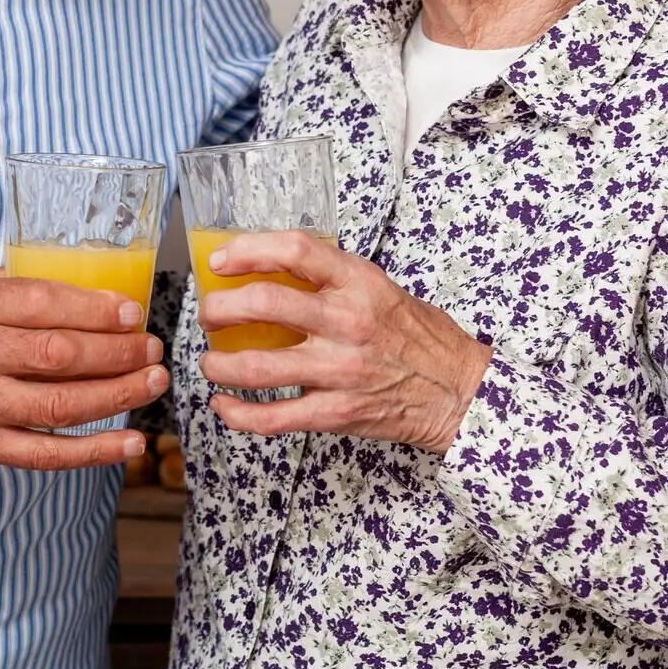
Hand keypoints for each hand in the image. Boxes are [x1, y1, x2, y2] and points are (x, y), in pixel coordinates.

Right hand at [0, 268, 166, 470]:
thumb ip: (10, 286)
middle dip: (118, 352)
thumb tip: (79, 287)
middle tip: (153, 348)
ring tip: (154, 383)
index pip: (44, 303)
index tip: (132, 314)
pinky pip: (45, 454)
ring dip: (117, 395)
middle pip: (60, 354)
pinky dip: (94, 451)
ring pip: (60, 404)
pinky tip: (130, 444)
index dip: (95, 309)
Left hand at [198, 232, 491, 453]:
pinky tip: (224, 404)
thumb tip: (268, 268)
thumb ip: (330, 277)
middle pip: (262, 304)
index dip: (248, 250)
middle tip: (208, 313)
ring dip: (218, 363)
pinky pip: (273, 418)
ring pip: (256, 366)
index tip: (221, 259)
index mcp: (358, 282)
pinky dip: (238, 413)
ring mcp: (339, 370)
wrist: (458, 390)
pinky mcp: (336, 412)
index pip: (294, 250)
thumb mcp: (379, 286)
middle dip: (218, 308)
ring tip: (210, 360)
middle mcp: (346, 322)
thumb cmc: (417, 335)